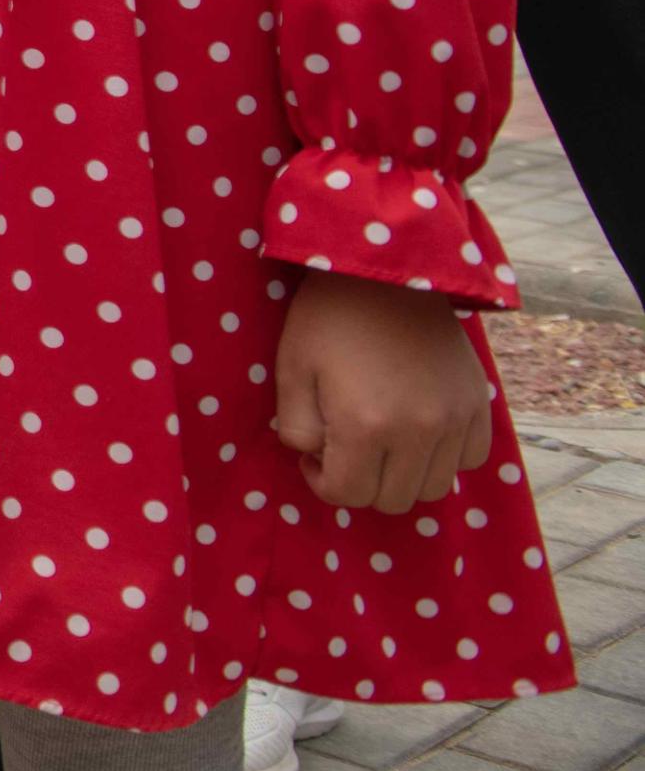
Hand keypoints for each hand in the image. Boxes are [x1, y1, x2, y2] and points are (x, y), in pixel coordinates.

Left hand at [272, 268, 497, 514]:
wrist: (386, 270)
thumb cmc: (327, 318)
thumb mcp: (291, 370)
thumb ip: (296, 428)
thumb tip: (316, 458)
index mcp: (364, 425)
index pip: (347, 494)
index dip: (322, 482)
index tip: (315, 457)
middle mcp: (418, 432)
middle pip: (393, 500)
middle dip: (361, 484)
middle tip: (345, 450)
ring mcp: (456, 420)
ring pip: (433, 487)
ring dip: (403, 476)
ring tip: (381, 442)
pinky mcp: (479, 405)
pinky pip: (470, 459)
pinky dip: (445, 457)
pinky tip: (419, 430)